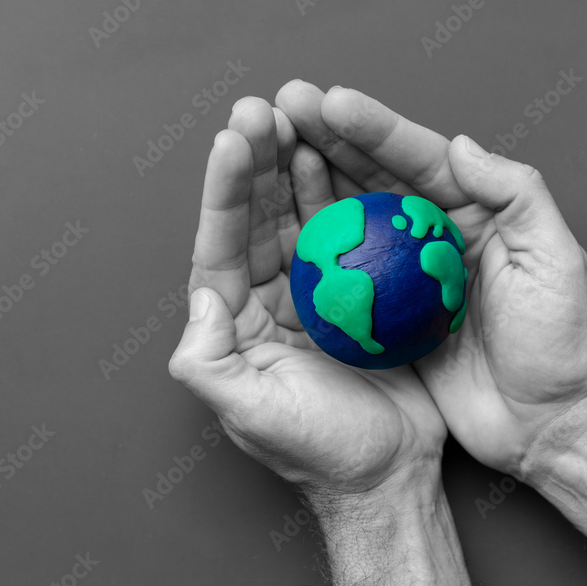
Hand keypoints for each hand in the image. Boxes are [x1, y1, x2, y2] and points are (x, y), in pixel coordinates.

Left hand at [168, 96, 446, 501]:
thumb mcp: (251, 414)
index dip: (225, 191)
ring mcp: (314, 294)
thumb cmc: (319, 452)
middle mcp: (268, 300)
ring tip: (299, 116)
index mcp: (235, 324)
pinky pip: (349, 235)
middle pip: (257, 218)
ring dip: (296, 166)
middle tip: (264, 108)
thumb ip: (209, 360)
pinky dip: (344, 196)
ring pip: (300, 216)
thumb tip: (199, 299)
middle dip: (258, 162)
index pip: (221, 245)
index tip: (233, 139)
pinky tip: (342, 159)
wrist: (387, 477)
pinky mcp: (359, 294)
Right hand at [275, 80, 586, 478]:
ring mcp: (409, 278)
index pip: (422, 159)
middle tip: (284, 110)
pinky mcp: (390, 318)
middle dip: (330, 141)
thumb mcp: (556, 262)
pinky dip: (315, 252)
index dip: (375, 129)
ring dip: (312, 186)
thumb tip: (460, 145)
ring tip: (271, 154)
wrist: (548, 427)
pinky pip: (345, 277)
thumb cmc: (564, 347)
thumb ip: (516, 196)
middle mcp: (438, 238)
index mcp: (480, 214)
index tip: (330, 104)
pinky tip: (282, 230)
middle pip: (376, 180)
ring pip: (353, 221)